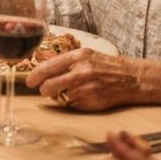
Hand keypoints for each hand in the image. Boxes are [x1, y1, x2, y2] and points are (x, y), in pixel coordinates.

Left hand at [26, 48, 140, 110]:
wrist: (131, 78)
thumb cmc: (105, 65)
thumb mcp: (84, 54)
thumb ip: (63, 59)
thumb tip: (40, 61)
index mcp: (78, 57)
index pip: (49, 67)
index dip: (36, 75)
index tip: (29, 81)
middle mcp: (82, 72)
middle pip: (52, 84)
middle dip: (44, 89)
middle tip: (42, 90)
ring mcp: (88, 88)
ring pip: (63, 96)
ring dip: (61, 95)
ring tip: (70, 90)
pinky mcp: (94, 102)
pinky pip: (75, 105)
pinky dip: (74, 102)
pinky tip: (82, 96)